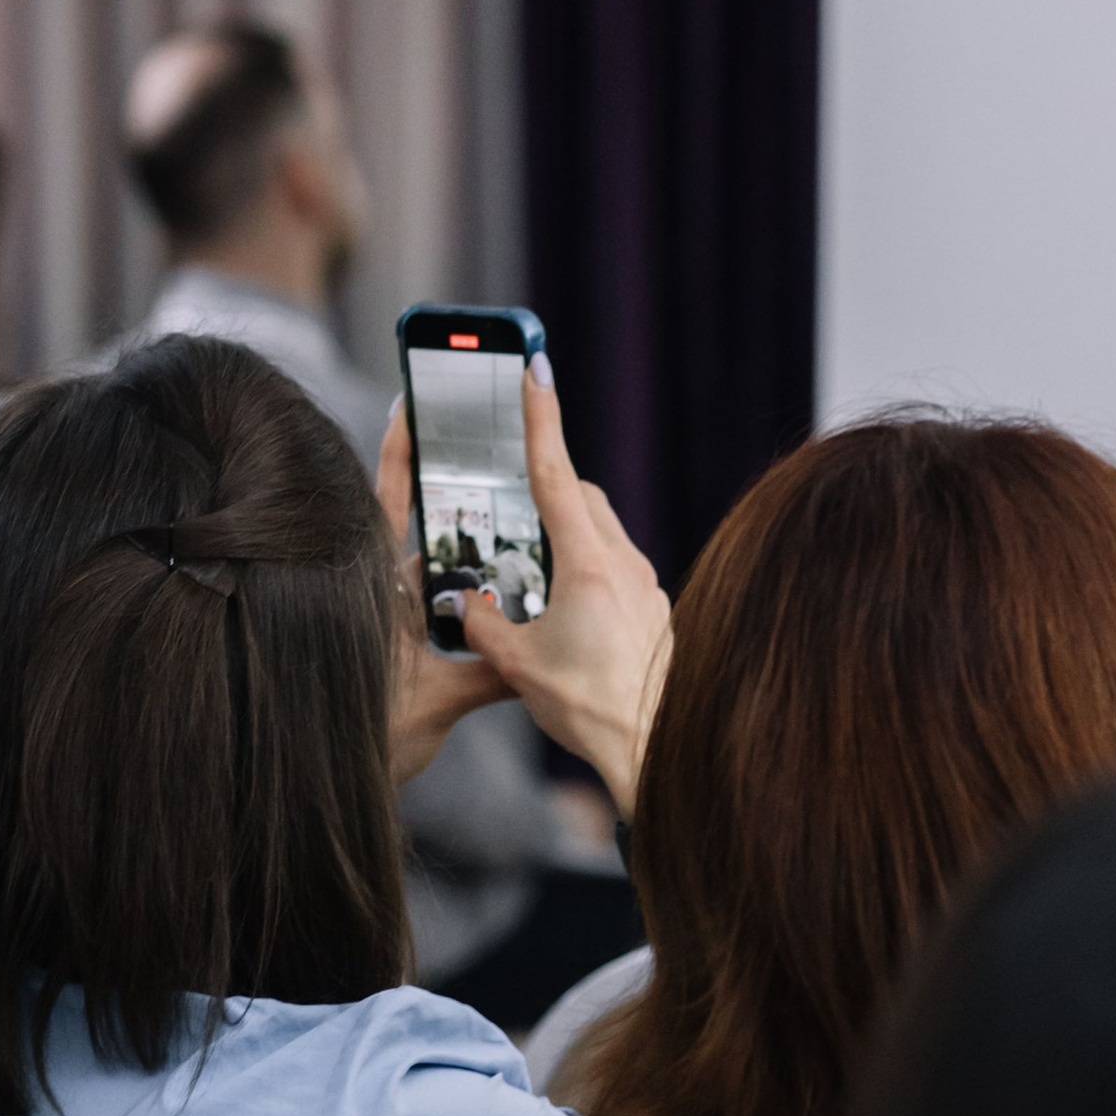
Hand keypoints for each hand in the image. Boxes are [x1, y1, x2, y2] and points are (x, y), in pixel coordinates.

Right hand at [375, 371, 670, 816]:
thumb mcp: (516, 664)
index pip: (554, 474)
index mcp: (589, 564)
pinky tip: (563, 609)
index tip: (533, 367)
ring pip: (601, 531)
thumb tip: (462, 605)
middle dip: (543, 489)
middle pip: (579, 497)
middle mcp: (625, 564)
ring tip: (528, 570)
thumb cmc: (589, 708)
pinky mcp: (653, 609)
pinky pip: (615, 567)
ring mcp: (645, 586)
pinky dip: (585, 568)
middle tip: (506, 502)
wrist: (651, 748)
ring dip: (565, 534)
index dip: (540, 418)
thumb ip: (481, 624)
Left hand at [377, 406, 503, 787]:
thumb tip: (541, 648)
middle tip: (496, 453)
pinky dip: (474, 600)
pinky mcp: (402, 647)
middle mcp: (378, 596)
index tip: (411, 402)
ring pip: (436, 571)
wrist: (329, 790)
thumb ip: (491, 673)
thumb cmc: (360, 743)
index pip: (387, 507)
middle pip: (421, 531)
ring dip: (472, 557)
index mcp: (371, 591)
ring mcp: (388, 619)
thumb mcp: (437, 705)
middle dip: (458, 499)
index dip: (401, 453)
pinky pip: (443, 608)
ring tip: (521, 524)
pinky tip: (511, 593)